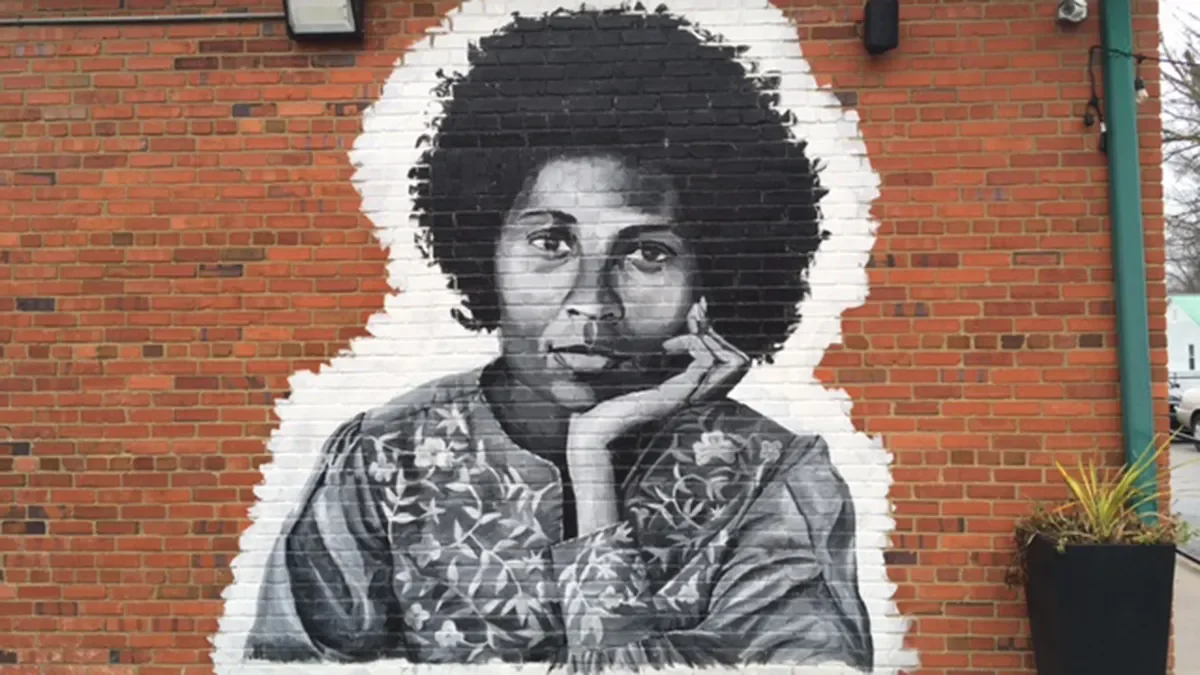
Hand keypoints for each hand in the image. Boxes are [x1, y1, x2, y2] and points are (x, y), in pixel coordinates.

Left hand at [565, 298, 750, 534]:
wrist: (593, 432)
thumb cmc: (609, 406)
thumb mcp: (635, 376)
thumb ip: (652, 363)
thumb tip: (660, 341)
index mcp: (689, 392)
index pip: (730, 363)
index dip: (716, 334)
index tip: (695, 316)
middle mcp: (695, 397)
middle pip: (739, 362)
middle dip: (716, 332)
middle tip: (692, 318)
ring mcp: (688, 398)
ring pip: (731, 362)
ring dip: (706, 338)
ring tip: (678, 336)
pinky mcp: (675, 398)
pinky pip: (704, 364)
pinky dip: (691, 346)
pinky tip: (667, 348)